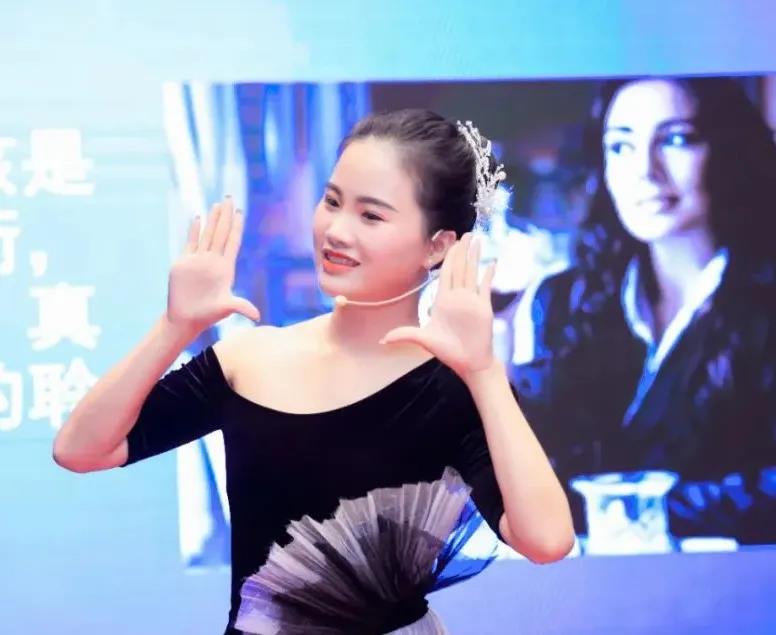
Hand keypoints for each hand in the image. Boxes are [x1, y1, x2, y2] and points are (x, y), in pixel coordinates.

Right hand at [166, 197, 259, 332]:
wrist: (185, 318)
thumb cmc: (207, 315)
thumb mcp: (226, 309)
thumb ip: (241, 308)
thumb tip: (258, 317)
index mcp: (225, 268)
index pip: (232, 242)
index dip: (236, 227)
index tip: (240, 212)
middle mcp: (213, 261)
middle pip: (221, 233)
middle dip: (225, 216)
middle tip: (229, 197)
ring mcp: (198, 260)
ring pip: (207, 234)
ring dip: (212, 219)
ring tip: (218, 204)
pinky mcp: (184, 262)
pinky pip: (191, 242)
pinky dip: (194, 229)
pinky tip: (197, 217)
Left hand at [381, 232, 495, 379]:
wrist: (469, 363)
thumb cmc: (448, 352)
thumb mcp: (423, 340)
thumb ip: (404, 335)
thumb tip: (382, 340)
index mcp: (443, 300)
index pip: (445, 273)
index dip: (447, 257)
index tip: (450, 243)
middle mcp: (458, 297)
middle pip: (459, 268)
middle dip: (461, 250)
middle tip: (464, 233)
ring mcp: (472, 301)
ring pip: (472, 272)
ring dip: (474, 256)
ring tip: (476, 239)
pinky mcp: (484, 307)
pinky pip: (486, 286)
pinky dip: (489, 274)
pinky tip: (492, 262)